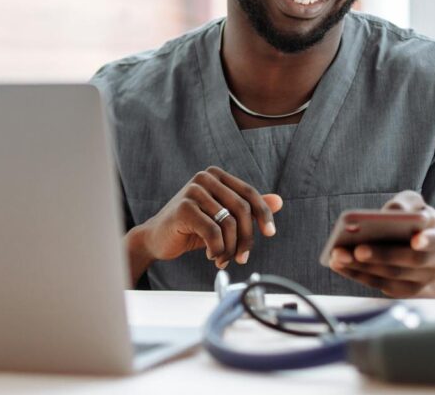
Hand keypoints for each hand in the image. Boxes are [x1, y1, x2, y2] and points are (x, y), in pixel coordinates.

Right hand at [132, 166, 282, 269]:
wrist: (155, 239)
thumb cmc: (190, 228)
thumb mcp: (222, 218)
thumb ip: (247, 208)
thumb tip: (279, 201)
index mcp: (216, 175)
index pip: (249, 193)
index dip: (263, 214)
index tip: (270, 233)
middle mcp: (205, 177)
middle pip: (242, 209)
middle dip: (246, 238)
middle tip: (242, 257)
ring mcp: (192, 190)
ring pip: (229, 224)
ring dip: (230, 248)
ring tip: (223, 259)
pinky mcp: (184, 208)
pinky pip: (214, 232)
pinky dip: (217, 249)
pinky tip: (211, 255)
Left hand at [328, 190, 434, 297]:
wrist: (417, 243)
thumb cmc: (413, 217)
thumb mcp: (413, 204)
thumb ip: (406, 203)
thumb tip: (394, 211)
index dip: (429, 240)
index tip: (416, 240)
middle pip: (412, 261)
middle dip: (383, 255)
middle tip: (358, 249)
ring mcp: (423, 279)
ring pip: (393, 276)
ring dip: (363, 267)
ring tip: (339, 255)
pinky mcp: (405, 290)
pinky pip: (381, 285)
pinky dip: (358, 275)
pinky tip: (339, 264)